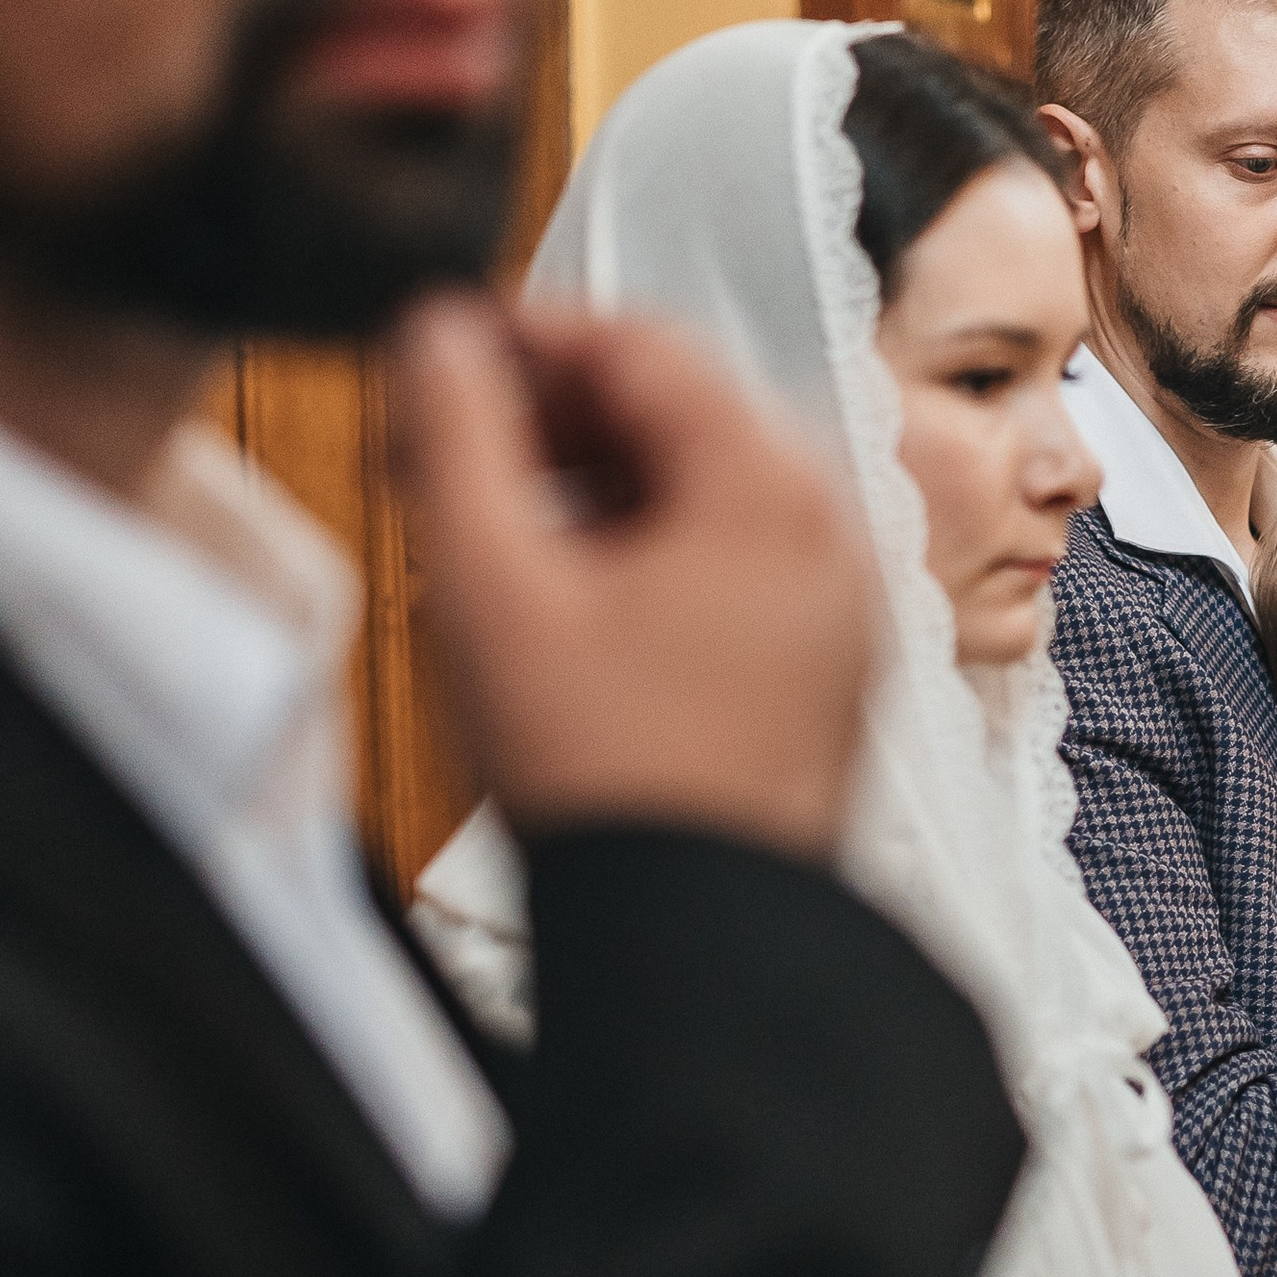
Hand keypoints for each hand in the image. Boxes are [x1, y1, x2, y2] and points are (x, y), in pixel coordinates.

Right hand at [394, 296, 876, 856]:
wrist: (695, 942)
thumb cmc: (611, 781)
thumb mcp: (492, 585)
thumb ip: (454, 434)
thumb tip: (435, 335)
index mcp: (773, 489)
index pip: (640, 346)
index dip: (522, 338)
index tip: (441, 356)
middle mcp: (833, 534)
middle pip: (678, 416)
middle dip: (551, 420)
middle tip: (445, 447)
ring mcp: (840, 607)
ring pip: (703, 495)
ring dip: (591, 489)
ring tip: (489, 532)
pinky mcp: (825, 673)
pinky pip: (732, 569)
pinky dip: (647, 557)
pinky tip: (564, 604)